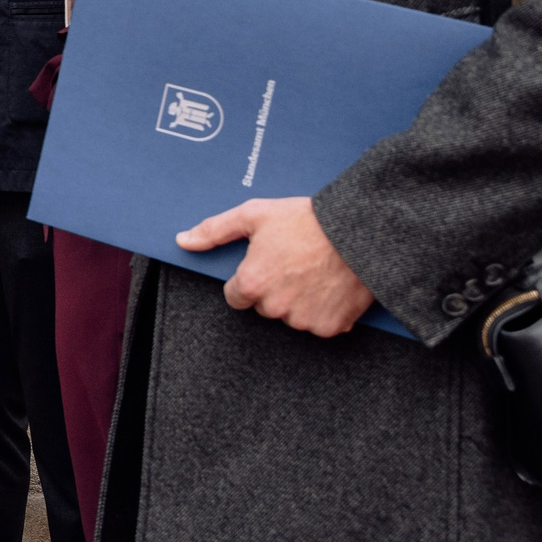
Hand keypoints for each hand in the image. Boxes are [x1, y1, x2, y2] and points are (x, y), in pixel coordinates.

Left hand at [177, 197, 376, 336]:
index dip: (249, 279)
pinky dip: (324, 310)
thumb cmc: (305, 220)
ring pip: (291, 316)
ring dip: (299, 301)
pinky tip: (330, 285)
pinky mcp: (330, 327)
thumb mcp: (254, 215)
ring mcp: (303, 320)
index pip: (236, 296)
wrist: (358, 230)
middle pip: (264, 307)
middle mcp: (275, 308)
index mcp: (251, 284)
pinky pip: (319, 324)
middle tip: (293, 263)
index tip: (266, 265)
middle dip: (274, 290)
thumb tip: (183, 241)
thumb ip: (214, 231)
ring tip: (314, 271)